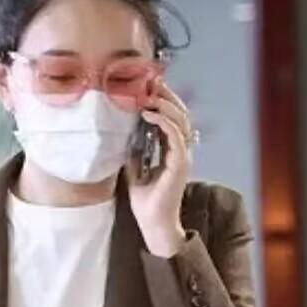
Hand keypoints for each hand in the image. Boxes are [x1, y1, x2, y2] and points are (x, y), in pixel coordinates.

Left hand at [127, 80, 193, 256]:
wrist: (153, 224)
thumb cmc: (146, 203)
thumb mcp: (134, 170)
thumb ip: (134, 152)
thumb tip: (123, 134)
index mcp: (172, 151)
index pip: (173, 118)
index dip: (163, 101)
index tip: (148, 88)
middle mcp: (181, 151)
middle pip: (181, 114)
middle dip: (167, 96)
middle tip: (151, 82)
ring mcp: (183, 156)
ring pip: (181, 120)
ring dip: (165, 104)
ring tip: (148, 95)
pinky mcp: (180, 163)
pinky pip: (175, 134)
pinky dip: (162, 121)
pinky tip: (148, 114)